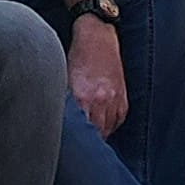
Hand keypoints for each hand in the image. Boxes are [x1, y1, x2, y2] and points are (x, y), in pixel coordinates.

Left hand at [66, 15, 128, 135]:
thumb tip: (61, 122)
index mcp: (82, 98)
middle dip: (87, 141)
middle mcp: (100, 101)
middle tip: (78, 145)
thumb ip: (64, 103)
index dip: (75, 141)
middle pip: (95, 135)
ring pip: (107, 130)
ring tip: (89, 136)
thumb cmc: (77, 58)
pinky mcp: (123, 99)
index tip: (70, 146)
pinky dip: (109, 125)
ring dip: (98, 134)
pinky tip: (101, 123)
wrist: (97, 38)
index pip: (80, 131)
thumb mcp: (64, 81)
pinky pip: (117, 121)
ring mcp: (114, 100)